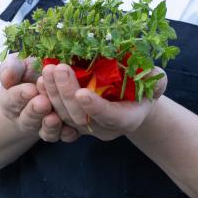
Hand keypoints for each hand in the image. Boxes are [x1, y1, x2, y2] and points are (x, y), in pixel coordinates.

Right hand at [0, 55, 78, 143]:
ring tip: (55, 117)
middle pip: (28, 118)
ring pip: (45, 131)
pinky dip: (67, 133)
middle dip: (35, 111)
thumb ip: (12, 69)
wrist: (45, 85)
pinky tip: (72, 128)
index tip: (30, 89)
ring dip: (50, 126)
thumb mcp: (20, 66)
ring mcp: (43, 127)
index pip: (13, 99)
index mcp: (12, 101)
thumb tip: (8, 76)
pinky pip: (63, 136)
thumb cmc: (30, 73)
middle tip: (43, 102)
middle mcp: (25, 118)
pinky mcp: (62, 131)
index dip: (20, 95)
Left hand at [37, 62, 167, 141]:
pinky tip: (40, 80)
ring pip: (64, 116)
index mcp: (126, 119)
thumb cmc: (146, 87)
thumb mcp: (156, 81)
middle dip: (67, 93)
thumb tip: (149, 73)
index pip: (109, 117)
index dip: (96, 107)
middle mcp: (104, 128)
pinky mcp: (72, 119)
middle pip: (80, 117)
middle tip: (58, 69)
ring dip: (53, 94)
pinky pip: (55, 114)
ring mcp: (86, 126)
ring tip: (47, 70)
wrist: (132, 99)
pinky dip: (47, 98)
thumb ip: (155, 79)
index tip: (82, 92)